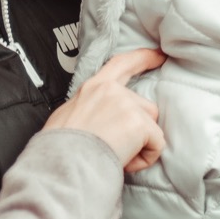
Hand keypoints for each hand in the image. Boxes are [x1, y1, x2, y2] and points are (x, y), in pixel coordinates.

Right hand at [42, 48, 162, 171]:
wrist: (63, 163)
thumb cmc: (60, 147)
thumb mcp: (68, 115)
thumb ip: (90, 108)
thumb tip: (97, 121)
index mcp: (93, 87)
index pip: (121, 64)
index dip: (142, 58)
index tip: (158, 55)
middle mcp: (112, 91)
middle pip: (144, 107)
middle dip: (138, 129)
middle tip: (115, 147)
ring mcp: (127, 105)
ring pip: (151, 127)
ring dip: (140, 145)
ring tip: (116, 155)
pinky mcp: (139, 124)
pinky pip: (156, 145)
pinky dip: (144, 159)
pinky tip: (124, 162)